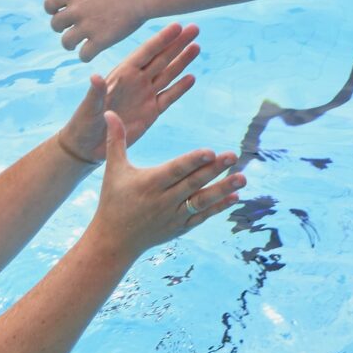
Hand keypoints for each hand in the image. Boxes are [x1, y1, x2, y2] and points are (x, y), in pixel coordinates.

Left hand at [44, 0, 146, 62]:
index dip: (53, 10)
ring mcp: (88, 26)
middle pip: (55, 25)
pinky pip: (83, 55)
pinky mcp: (101, 41)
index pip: (48, 4)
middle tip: (72, 30)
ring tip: (78, 45)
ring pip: (66, 42)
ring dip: (70, 45)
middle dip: (61, 28)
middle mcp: (77, 9)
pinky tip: (92, 52)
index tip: (62, 13)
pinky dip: (85, 55)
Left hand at [57, 23, 200, 162]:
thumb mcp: (89, 107)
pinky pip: (168, 97)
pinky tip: (191, 77)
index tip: (177, 26)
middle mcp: (136, 81)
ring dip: (182, 61)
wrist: (89, 145)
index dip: (161, 39)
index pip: (145, 53)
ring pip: (168, 74)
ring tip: (196, 46)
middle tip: (194, 28)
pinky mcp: (151, 112)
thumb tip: (95, 77)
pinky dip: (180, 88)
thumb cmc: (84, 122)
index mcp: (122, 75)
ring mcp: (145, 95)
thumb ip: (96, 92)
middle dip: (177, 43)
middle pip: (161, 58)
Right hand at [86, 112, 242, 258]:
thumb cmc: (113, 200)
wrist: (114, 241)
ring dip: (223, 189)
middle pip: (193, 183)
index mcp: (148, 184)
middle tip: (233, 155)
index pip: (175, 170)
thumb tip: (109, 112)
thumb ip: (115, 140)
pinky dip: (218, 208)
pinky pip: (202, 216)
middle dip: (215, 170)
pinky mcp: (180, 227)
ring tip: (243, 178)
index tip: (211, 151)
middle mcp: (163, 200)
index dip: (193, 161)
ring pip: (202, 201)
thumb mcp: (113, 170)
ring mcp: (173, 216)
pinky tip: (235, 196)